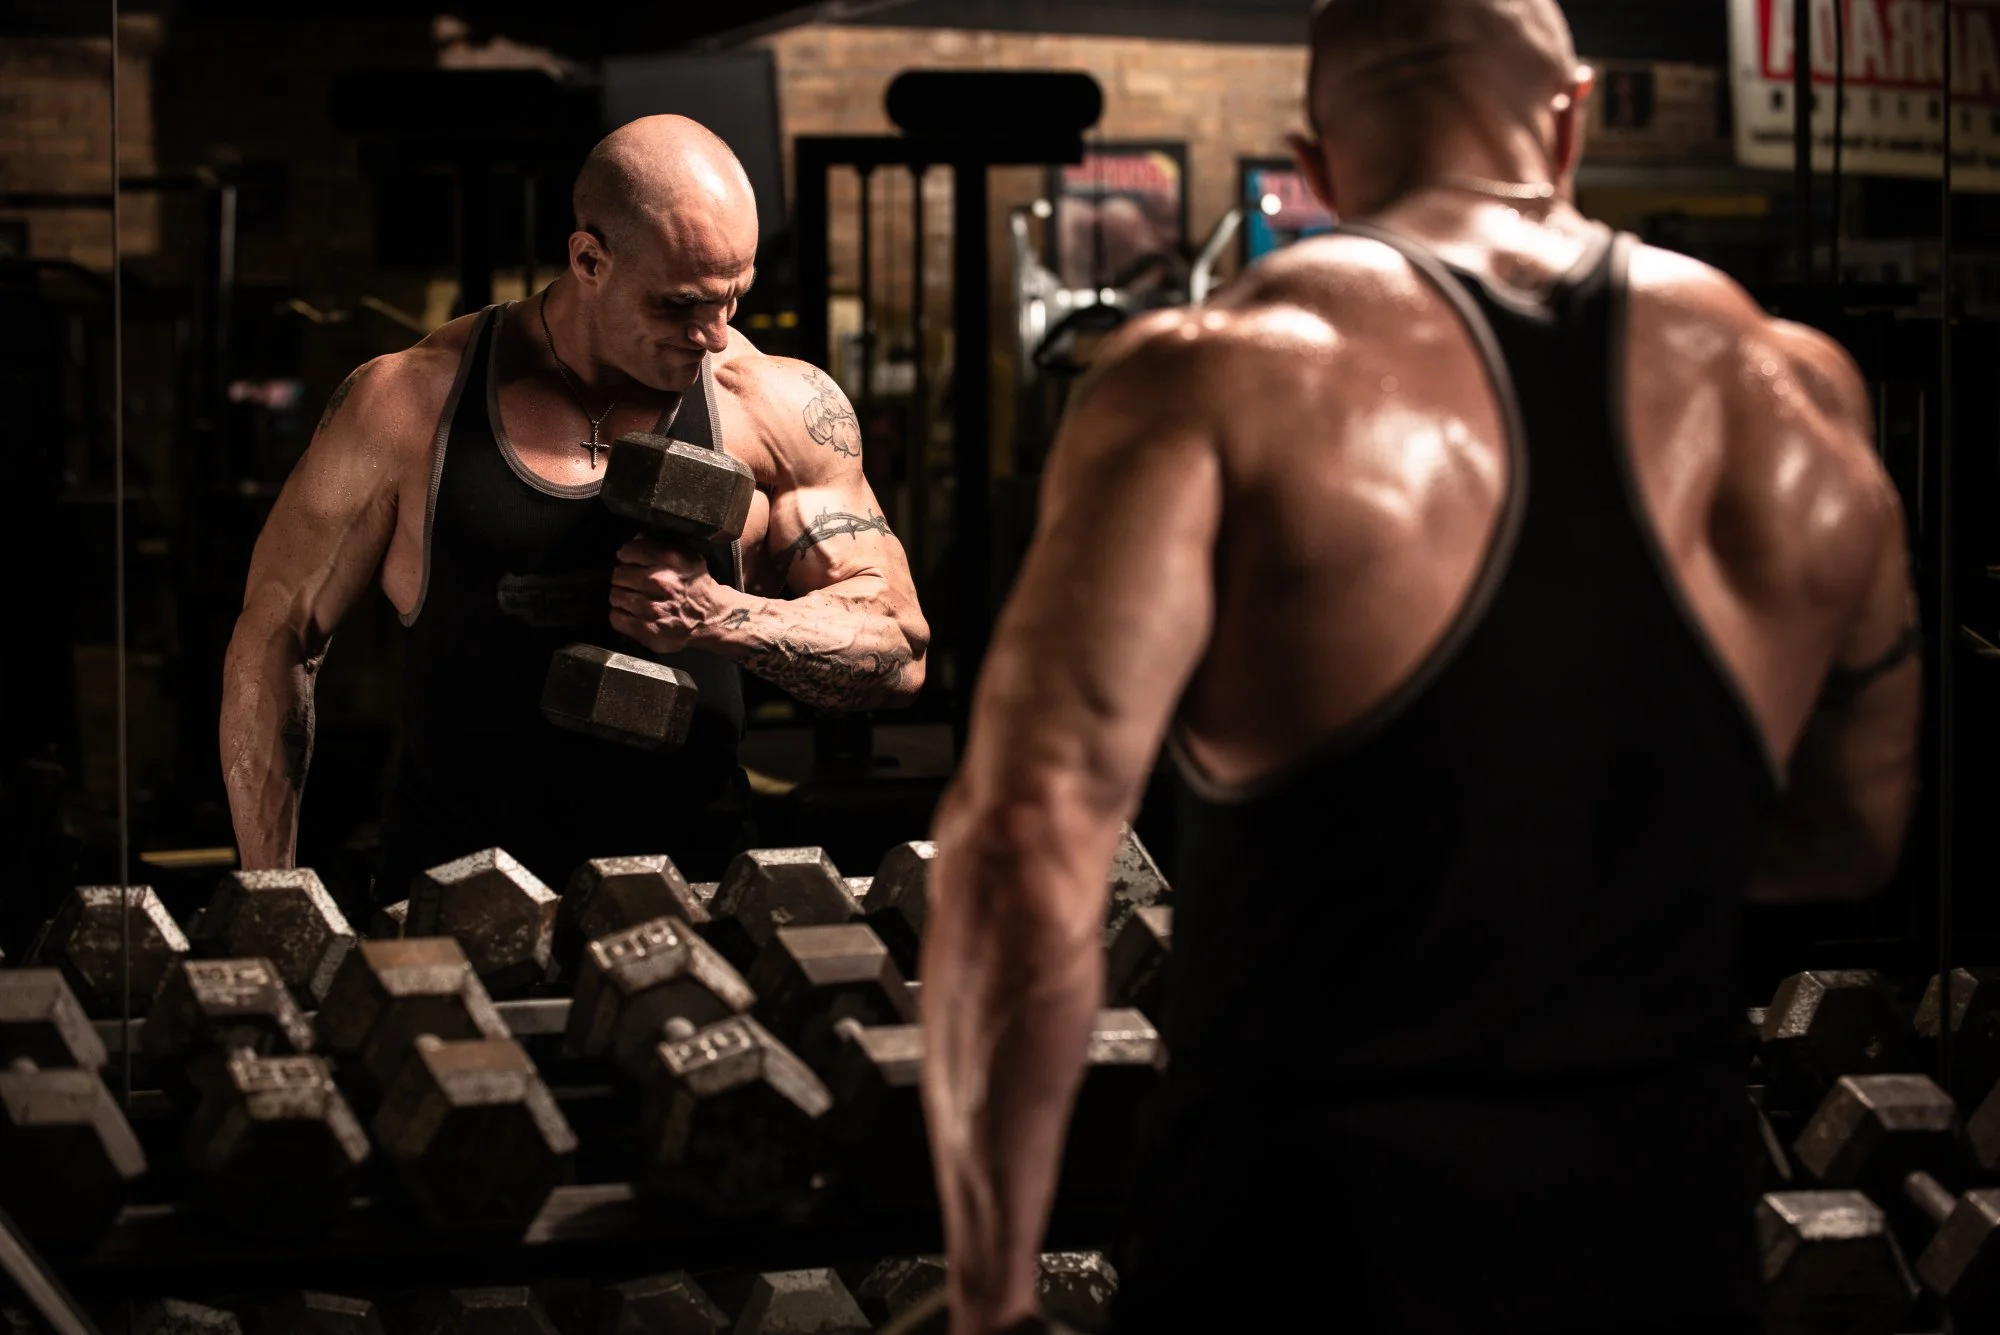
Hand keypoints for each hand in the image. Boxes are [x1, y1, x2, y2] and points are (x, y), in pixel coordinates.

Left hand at [609, 536, 722, 653]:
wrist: (712, 618)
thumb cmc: (696, 586)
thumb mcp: (686, 556)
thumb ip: (660, 545)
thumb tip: (636, 538)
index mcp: (668, 559)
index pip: (627, 551)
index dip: (627, 557)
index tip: (631, 562)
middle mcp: (658, 582)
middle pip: (618, 575)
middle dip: (624, 578)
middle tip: (634, 583)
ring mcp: (651, 608)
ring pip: (615, 596)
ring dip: (623, 597)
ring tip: (635, 599)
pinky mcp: (647, 629)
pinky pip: (617, 618)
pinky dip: (621, 616)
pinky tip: (633, 614)